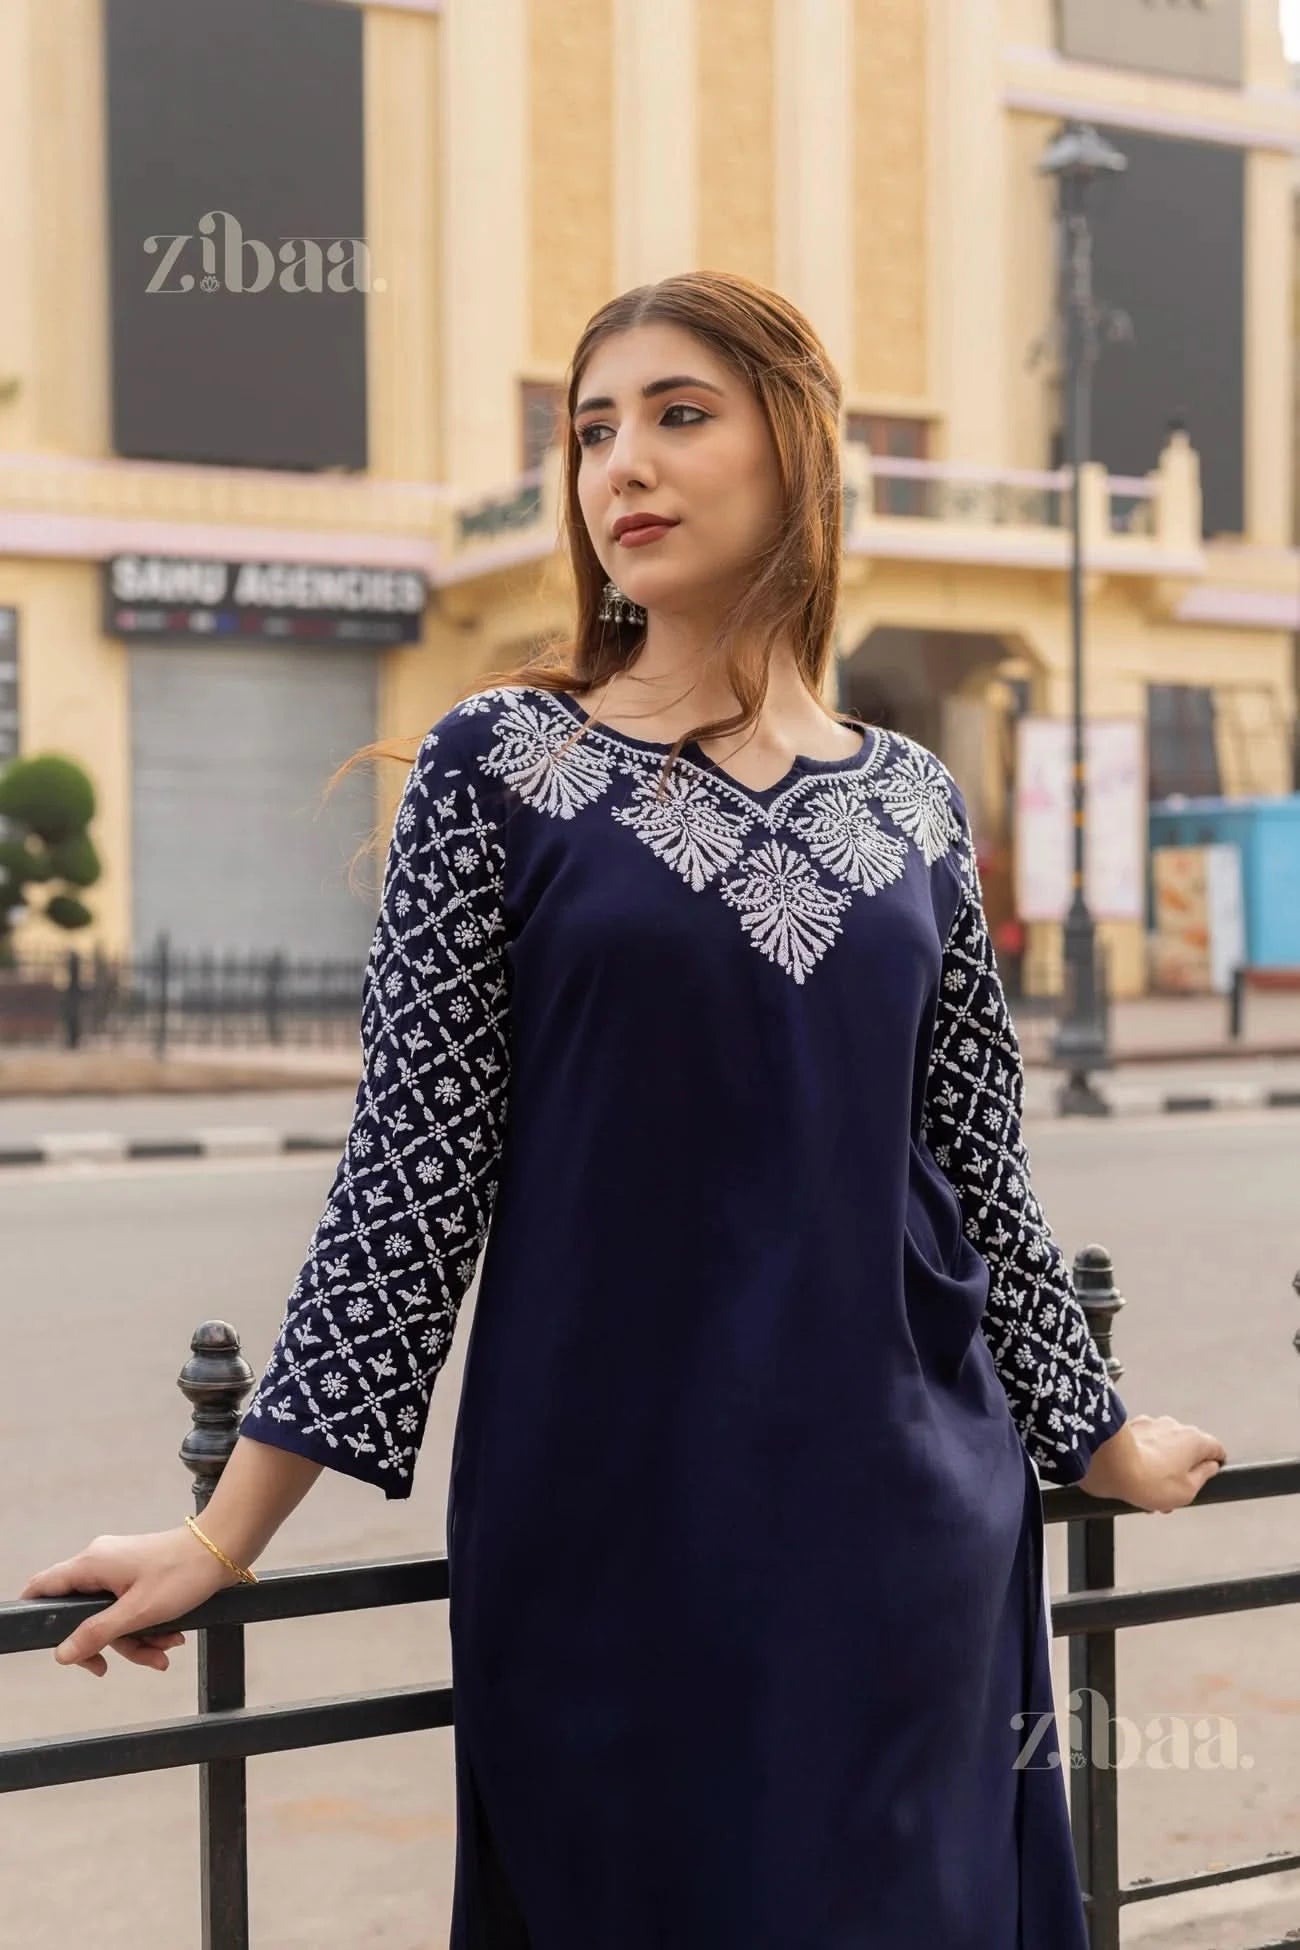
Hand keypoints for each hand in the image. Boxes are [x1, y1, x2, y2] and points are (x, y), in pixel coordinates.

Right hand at [19, 1526, 240, 1677]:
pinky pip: (131, 1609)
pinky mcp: (139, 1576)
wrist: (224, 1550)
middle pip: (81, 1614)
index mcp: (91, 1564)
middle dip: (105, 1643)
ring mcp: (121, 1569)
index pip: (44, 1586)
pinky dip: (148, 1627)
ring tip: (164, 1651)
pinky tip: (173, 1638)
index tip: (47, 1642)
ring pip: (111, 1616)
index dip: (37, 1614)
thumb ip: (96, 1633)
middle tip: (108, 1667)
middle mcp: (100, 1563)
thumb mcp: (137, 1612)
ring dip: (136, 1640)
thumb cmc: (182, 1574)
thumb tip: (61, 1654)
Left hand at [1078, 1413, 1226, 1513]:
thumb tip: (1210, 1467)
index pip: (1216, 1449)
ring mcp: (1151, 1425)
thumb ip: (1204, 1476)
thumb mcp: (1188, 1490)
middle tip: (1173, 1494)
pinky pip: (1145, 1445)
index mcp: (1194, 1440)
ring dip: (1161, 1467)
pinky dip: (1144, 1459)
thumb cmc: (1148, 1479)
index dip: (1214, 1464)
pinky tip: (1135, 1479)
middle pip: (1187, 1450)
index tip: (1209, 1475)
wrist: (1109, 1464)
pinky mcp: (1131, 1428)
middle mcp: (1174, 1426)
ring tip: (1149, 1491)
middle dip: (1182, 1472)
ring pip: (1165, 1448)